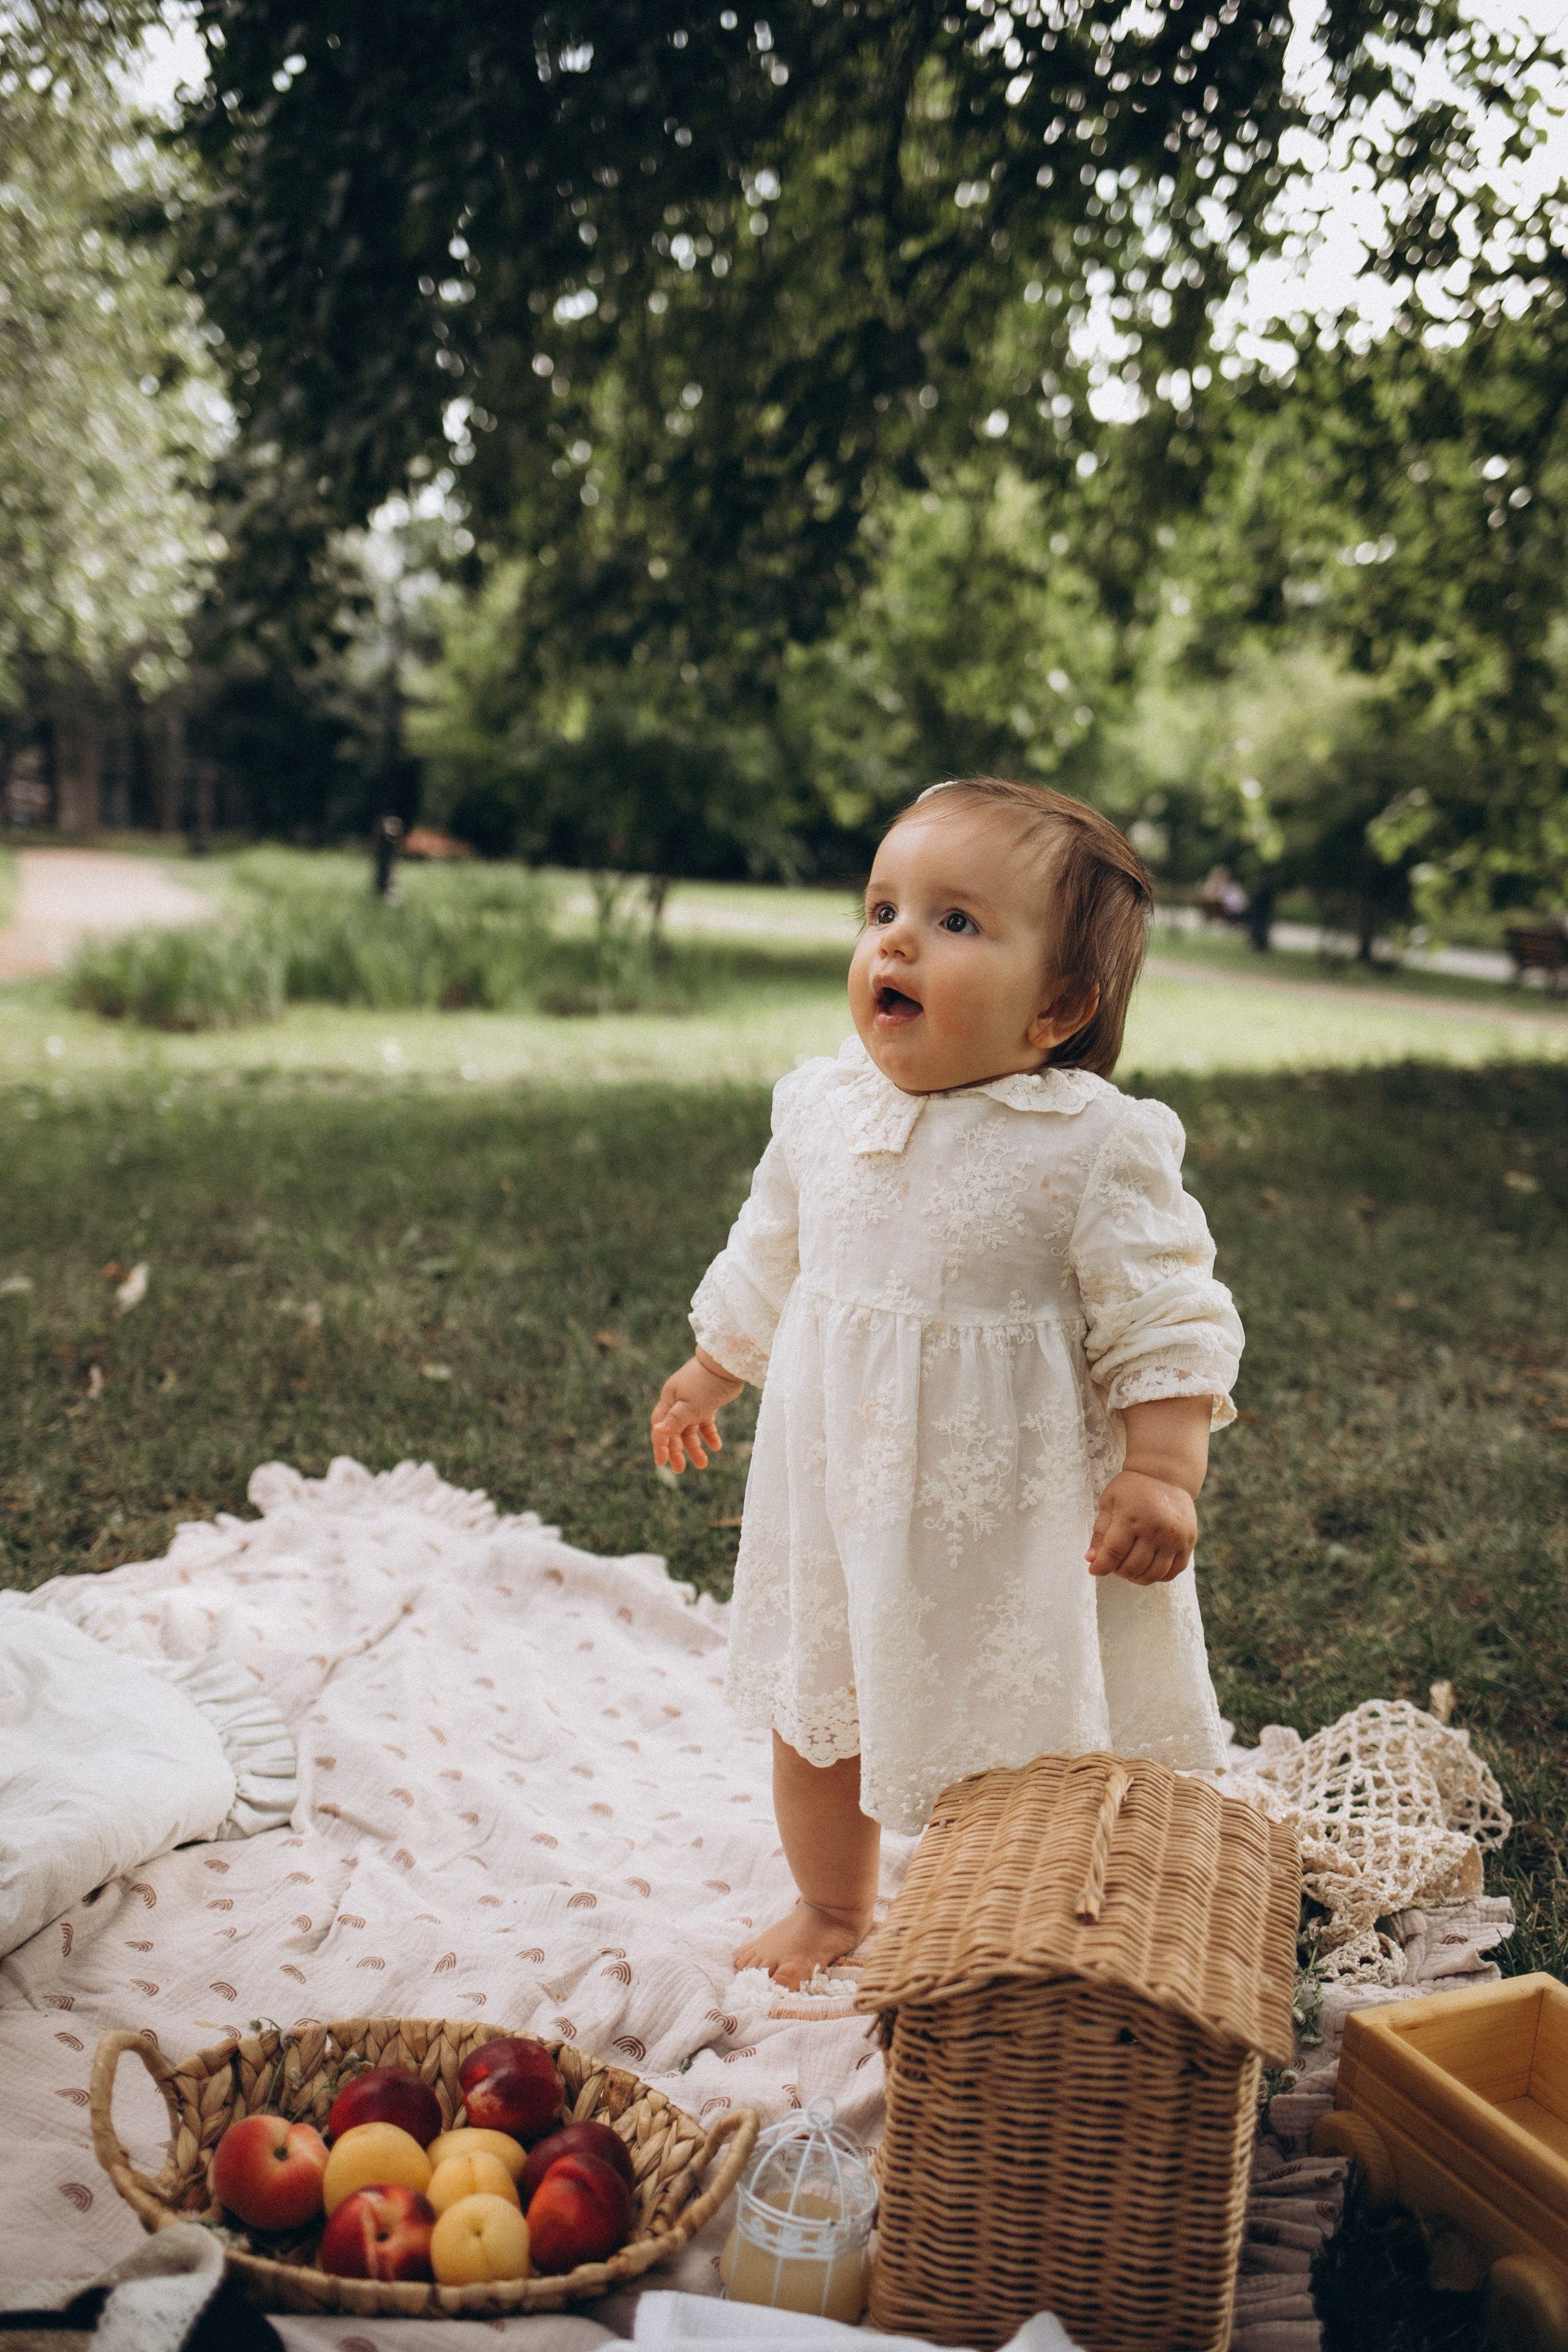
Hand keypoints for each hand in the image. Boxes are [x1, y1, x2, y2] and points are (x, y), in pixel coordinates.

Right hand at [651, 1349, 744, 1472]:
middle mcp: (678, 1402)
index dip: (660, 1445)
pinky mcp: (708, 1402)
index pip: (660, 1426)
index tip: (662, 1462)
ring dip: (695, 1447)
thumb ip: (675, 1420)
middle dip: (676, 1450)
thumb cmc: (705, 1383)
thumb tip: (657, 1432)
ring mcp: (693, 1402)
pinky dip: (709, 1435)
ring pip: (690, 1429)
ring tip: (703, 1464)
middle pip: (674, 1431)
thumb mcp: (689, 1405)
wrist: (727, 1363)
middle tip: (680, 1469)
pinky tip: (716, 1447)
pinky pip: (705, 1423)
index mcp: (669, 1400)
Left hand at [1087, 1468, 1197, 1584]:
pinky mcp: (1188, 1542)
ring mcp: (1174, 1537)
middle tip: (1113, 1564)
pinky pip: (1173, 1571)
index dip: (1101, 1566)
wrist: (1166, 1475)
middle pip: (1133, 1566)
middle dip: (1118, 1571)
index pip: (1113, 1552)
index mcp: (1130, 1517)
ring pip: (1153, 1573)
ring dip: (1137, 1577)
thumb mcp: (1109, 1501)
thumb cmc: (1132, 1488)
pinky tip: (1147, 1569)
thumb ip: (1100, 1530)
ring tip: (1128, 1568)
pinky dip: (1158, 1577)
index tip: (1094, 1570)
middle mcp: (1154, 1529)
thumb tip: (1091, 1559)